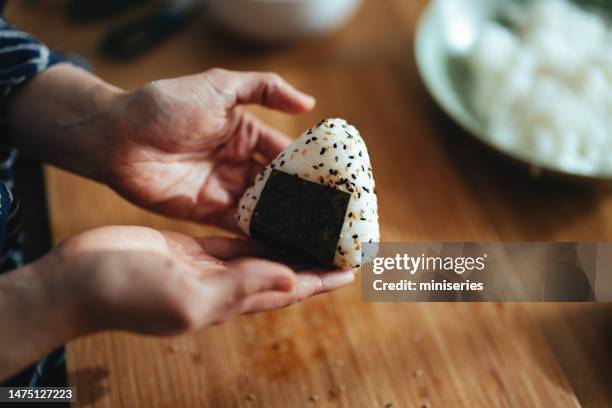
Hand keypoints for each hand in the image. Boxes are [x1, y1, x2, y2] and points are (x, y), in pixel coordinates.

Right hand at [0, 226, 352, 379]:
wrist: (79, 280)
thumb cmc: (126, 293)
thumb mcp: (187, 295)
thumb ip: (240, 287)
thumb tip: (291, 278)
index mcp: (230, 300)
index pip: (290, 290)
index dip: (322, 280)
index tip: (353, 268)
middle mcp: (227, 285)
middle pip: (284, 272)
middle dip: (313, 260)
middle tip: (341, 242)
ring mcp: (211, 267)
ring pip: (263, 254)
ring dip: (290, 244)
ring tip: (315, 227)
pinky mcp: (193, 249)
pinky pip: (236, 239)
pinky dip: (258, 229)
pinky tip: (272, 217)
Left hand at [102, 68, 314, 229]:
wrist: (117, 137)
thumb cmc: (166, 105)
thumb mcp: (219, 87)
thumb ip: (265, 89)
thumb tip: (309, 102)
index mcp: (245, 133)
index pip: (287, 154)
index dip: (311, 168)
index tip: (338, 185)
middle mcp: (238, 162)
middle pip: (280, 186)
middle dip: (304, 202)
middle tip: (334, 220)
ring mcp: (223, 188)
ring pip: (264, 208)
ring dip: (287, 222)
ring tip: (317, 238)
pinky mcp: (206, 211)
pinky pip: (239, 224)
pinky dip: (260, 235)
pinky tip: (284, 246)